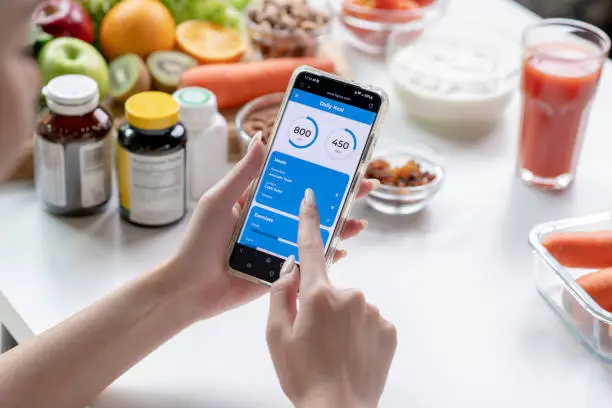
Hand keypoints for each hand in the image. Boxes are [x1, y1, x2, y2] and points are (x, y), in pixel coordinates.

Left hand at [169, 133, 378, 319]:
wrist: (191, 288)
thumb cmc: (200, 241)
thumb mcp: (220, 200)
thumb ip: (243, 173)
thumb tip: (261, 137)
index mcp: (260, 202)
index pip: (296, 181)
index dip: (319, 171)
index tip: (342, 160)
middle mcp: (274, 222)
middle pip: (314, 206)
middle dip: (342, 195)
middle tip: (366, 184)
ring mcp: (281, 246)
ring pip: (317, 233)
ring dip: (341, 225)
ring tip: (360, 221)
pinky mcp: (283, 271)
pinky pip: (311, 261)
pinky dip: (329, 255)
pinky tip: (345, 249)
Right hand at [266, 188, 397, 407]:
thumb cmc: (302, 376)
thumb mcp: (275, 335)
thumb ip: (281, 295)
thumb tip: (290, 270)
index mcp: (318, 294)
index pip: (310, 248)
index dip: (309, 220)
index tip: (312, 197)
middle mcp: (350, 295)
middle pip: (330, 288)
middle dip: (321, 304)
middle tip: (313, 338)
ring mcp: (373, 311)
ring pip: (351, 306)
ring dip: (342, 321)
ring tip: (333, 352)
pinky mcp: (389, 329)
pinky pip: (370, 321)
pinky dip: (360, 333)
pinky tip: (351, 354)